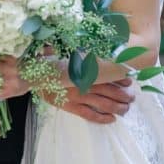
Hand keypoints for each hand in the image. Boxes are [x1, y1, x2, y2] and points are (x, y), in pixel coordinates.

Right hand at [0, 55, 135, 120]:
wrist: (32, 75)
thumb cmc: (51, 62)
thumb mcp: (67, 52)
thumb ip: (81, 51)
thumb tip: (99, 43)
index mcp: (85, 69)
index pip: (108, 75)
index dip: (121, 79)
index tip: (130, 81)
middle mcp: (84, 83)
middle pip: (110, 92)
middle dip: (123, 96)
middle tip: (131, 98)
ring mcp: (78, 96)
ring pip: (104, 104)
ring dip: (118, 108)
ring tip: (125, 110)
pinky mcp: (71, 107)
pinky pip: (90, 115)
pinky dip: (102, 118)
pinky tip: (111, 119)